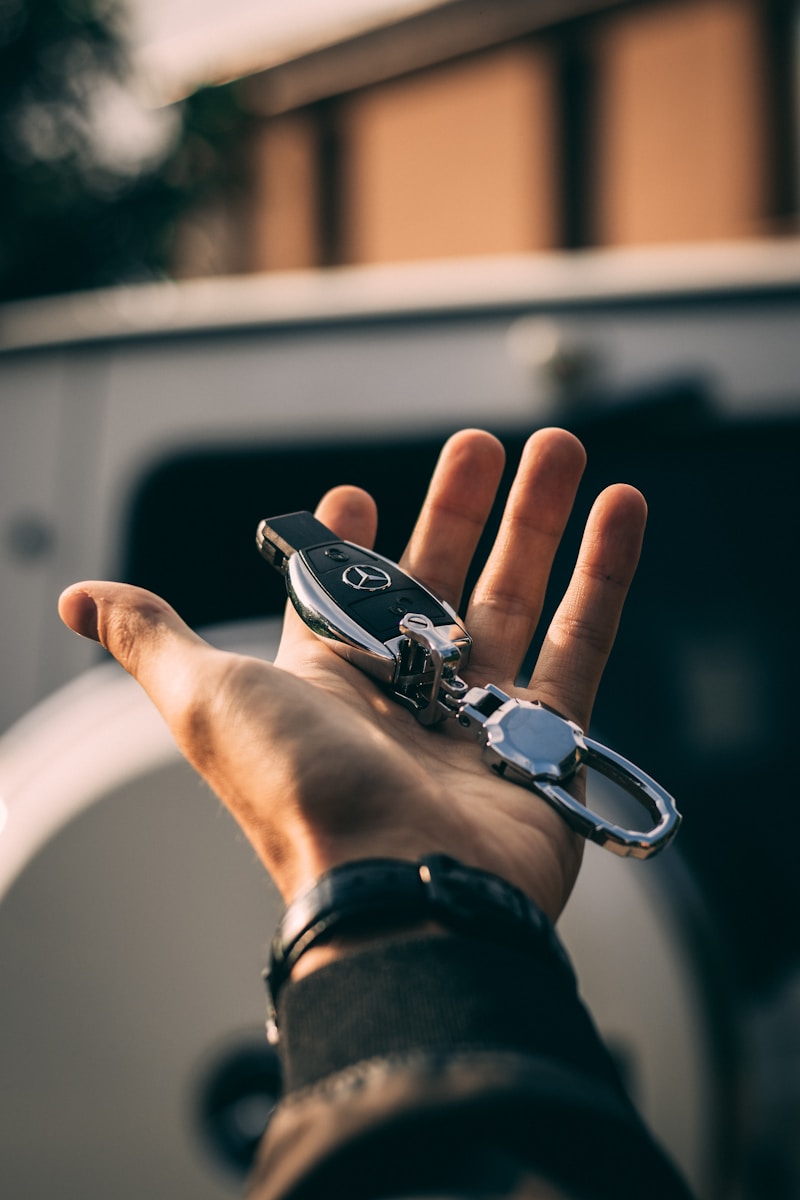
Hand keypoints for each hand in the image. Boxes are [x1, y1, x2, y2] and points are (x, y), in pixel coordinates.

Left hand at [58, 428, 645, 921]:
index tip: (355, 496)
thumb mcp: (205, 698)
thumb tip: (78, 599)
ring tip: (562, 451)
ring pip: (517, 600)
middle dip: (463, 509)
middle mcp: (406, 698)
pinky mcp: (546, 742)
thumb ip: (152, 639)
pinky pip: (582, 645)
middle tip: (483, 444)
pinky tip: (621, 512)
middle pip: (442, 581)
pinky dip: (603, 578)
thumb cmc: (299, 795)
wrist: (400, 890)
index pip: (345, 597)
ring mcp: (479, 719)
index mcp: (331, 680)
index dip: (349, 543)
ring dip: (540, 523)